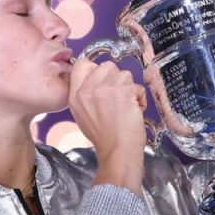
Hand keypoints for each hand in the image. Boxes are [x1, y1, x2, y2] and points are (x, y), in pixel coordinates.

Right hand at [68, 58, 146, 192]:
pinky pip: (137, 86)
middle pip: (106, 66)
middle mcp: (87, 90)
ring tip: (126, 106)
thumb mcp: (82, 115)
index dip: (96, 68)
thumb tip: (97, 81)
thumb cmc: (104, 137)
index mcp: (75, 95)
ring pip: (124, 74)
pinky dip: (140, 98)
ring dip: (129, 89)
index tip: (104, 80)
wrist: (117, 151)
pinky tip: (135, 110)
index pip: (81, 64)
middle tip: (118, 97)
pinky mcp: (123, 91)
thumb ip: (85, 95)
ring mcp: (105, 89)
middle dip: (116, 79)